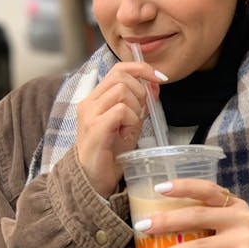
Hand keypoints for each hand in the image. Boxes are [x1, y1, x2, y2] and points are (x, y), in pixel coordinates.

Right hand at [76, 62, 165, 197]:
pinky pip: (121, 110)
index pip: (118, 69)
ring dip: (134, 109)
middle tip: (140, 113)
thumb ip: (140, 103)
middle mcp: (89, 102)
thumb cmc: (111, 152)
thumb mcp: (130, 123)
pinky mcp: (94, 127)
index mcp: (96, 98)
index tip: (159, 78)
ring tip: (129, 128)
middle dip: (140, 91)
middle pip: (121, 76)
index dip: (141, 68)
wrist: (95, 179)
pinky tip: (126, 134)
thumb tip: (155, 84)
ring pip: (122, 91)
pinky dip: (130, 120)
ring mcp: (89, 114)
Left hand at [136, 179, 248, 247]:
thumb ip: (209, 216)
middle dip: (166, 221)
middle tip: (142, 226)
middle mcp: (240, 219)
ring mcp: (243, 243)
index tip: (158, 188)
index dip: (183, 187)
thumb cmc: (241, 241)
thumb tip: (161, 218)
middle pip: (197, 216)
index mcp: (233, 204)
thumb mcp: (231, 222)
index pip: (206, 189)